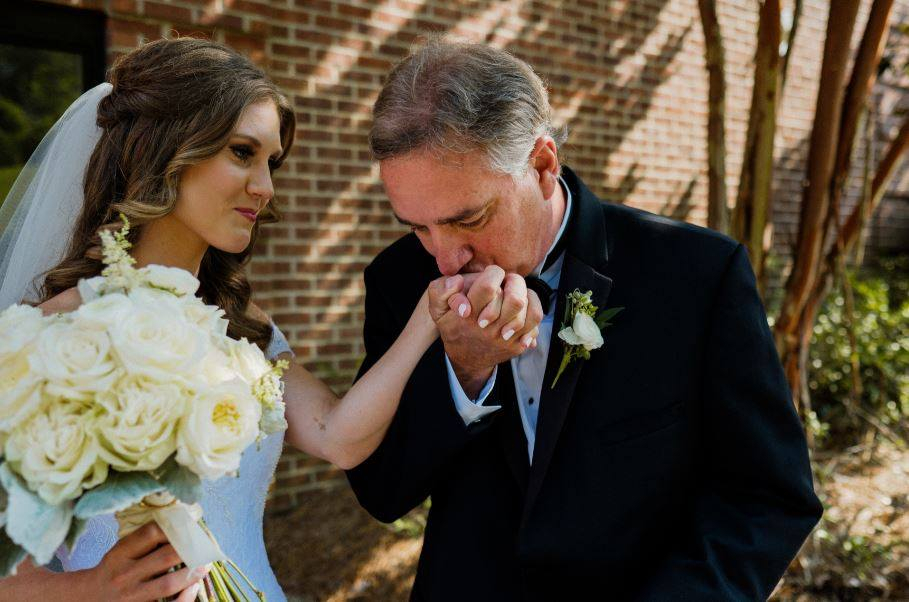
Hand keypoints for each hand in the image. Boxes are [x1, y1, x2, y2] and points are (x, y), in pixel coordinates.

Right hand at [86, 522, 207, 600]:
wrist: (85, 600)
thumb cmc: (112, 571)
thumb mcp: (120, 552)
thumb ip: (144, 541)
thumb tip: (182, 524)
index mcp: (120, 554)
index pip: (151, 533)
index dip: (176, 527)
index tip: (192, 526)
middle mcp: (124, 574)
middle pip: (165, 557)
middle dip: (190, 549)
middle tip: (205, 545)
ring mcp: (130, 596)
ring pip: (168, 583)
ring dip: (192, 572)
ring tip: (205, 565)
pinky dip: (185, 597)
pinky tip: (193, 587)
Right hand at [428, 266, 542, 396]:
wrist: (466, 358)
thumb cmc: (454, 325)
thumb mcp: (438, 309)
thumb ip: (440, 290)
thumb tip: (457, 281)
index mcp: (469, 315)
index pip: (489, 287)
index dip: (494, 273)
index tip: (491, 275)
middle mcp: (489, 328)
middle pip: (515, 300)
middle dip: (514, 283)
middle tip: (507, 283)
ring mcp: (505, 338)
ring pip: (527, 311)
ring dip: (525, 295)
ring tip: (516, 293)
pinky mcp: (517, 345)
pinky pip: (534, 324)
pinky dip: (533, 309)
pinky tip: (524, 307)